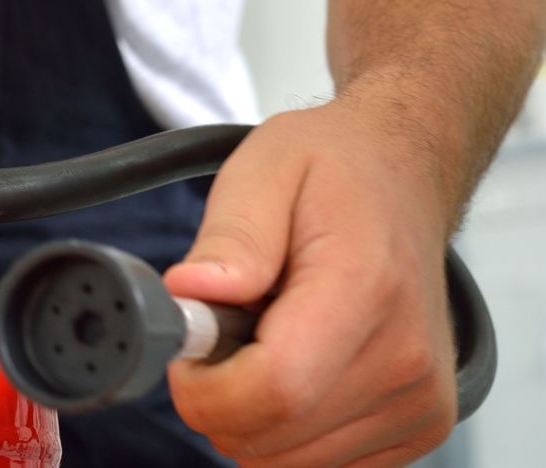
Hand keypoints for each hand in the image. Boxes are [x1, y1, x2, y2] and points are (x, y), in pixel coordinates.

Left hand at [164, 99, 456, 466]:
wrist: (402, 176)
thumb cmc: (333, 171)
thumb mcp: (265, 169)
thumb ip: (230, 237)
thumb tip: (191, 294)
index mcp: (364, 290)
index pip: (273, 391)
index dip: (204, 388)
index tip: (188, 349)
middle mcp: (405, 359)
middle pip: (270, 437)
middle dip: (219, 395)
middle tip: (226, 328)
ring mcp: (418, 400)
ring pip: (286, 461)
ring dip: (253, 411)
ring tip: (268, 337)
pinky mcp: (419, 424)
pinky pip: (318, 463)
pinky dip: (288, 426)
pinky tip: (298, 362)